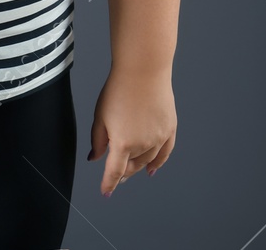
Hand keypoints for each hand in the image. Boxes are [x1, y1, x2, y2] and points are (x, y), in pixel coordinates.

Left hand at [86, 64, 176, 196]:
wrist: (143, 72)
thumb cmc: (118, 90)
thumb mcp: (100, 116)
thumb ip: (99, 140)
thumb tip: (96, 158)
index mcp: (123, 143)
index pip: (114, 171)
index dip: (108, 184)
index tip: (105, 192)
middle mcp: (143, 145)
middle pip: (131, 167)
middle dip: (122, 173)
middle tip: (115, 178)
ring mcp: (159, 139)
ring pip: (147, 161)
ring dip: (138, 168)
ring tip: (130, 171)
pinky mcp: (170, 130)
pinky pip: (165, 153)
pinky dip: (158, 163)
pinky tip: (152, 169)